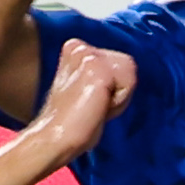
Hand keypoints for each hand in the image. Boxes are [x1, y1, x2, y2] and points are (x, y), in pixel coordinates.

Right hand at [24, 39, 135, 167]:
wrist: (54, 137)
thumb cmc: (72, 121)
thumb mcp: (87, 87)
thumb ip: (103, 74)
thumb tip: (127, 72)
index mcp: (75, 48)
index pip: (120, 62)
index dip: (112, 88)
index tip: (88, 100)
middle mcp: (79, 47)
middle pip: (128, 65)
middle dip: (117, 90)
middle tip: (92, 105)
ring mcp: (87, 55)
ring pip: (130, 72)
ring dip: (119, 97)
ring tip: (94, 106)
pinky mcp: (95, 67)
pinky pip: (129, 83)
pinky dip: (120, 102)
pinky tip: (97, 107)